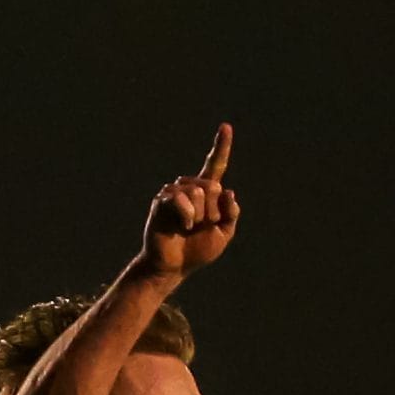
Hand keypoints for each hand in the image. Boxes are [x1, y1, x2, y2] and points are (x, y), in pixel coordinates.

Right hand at [140, 123, 239, 280]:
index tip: (226, 127)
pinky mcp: (162, 201)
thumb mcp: (223, 234)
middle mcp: (191, 188)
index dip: (221, 147)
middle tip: (202, 227)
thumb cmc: (196, 252)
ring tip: (191, 228)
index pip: (216, 166)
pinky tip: (184, 226)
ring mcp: (175, 193)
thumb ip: (231, 214)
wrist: (172, 267)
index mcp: (207, 193)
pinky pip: (181, 199)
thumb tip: (228, 191)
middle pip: (212, 186)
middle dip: (213, 211)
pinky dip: (188, 215)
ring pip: (198, 192)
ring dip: (200, 216)